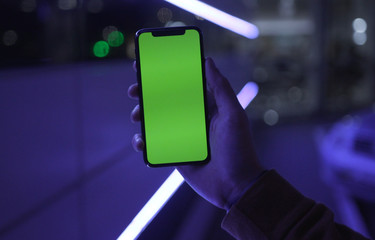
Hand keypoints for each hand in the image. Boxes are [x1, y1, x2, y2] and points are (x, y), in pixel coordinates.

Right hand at [128, 58, 263, 209]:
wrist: (236, 187)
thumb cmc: (240, 149)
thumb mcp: (233, 115)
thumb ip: (221, 88)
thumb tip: (208, 61)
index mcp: (207, 107)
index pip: (183, 86)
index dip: (166, 75)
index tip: (148, 65)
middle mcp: (193, 119)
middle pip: (165, 101)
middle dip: (147, 94)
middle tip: (134, 90)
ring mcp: (182, 137)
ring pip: (156, 121)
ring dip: (142, 115)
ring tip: (137, 116)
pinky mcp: (175, 154)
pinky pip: (155, 145)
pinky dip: (144, 141)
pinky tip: (141, 141)